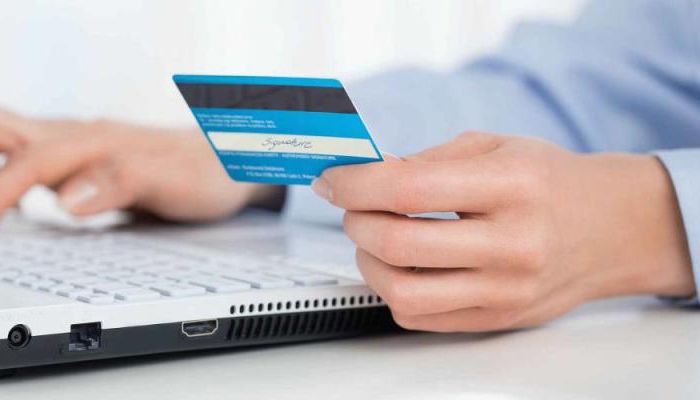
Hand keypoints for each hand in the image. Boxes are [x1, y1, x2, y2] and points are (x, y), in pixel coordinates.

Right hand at [0, 100, 279, 245]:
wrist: (231, 162)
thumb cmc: (206, 172)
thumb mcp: (173, 182)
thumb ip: (121, 181)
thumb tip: (65, 198)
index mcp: (89, 141)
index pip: (19, 164)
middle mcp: (71, 138)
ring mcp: (68, 150)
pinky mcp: (71, 165)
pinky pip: (15, 162)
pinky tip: (20, 213)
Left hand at [314, 132, 694, 331]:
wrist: (611, 227)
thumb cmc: (548, 182)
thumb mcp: (494, 146)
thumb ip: (427, 160)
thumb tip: (362, 176)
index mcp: (512, 186)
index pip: (409, 188)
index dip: (355, 185)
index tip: (333, 181)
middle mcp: (513, 242)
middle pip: (399, 245)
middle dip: (356, 222)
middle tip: (353, 208)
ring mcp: (507, 288)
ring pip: (403, 292)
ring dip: (368, 262)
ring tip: (373, 240)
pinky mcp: (499, 318)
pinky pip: (420, 317)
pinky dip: (393, 292)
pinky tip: (399, 267)